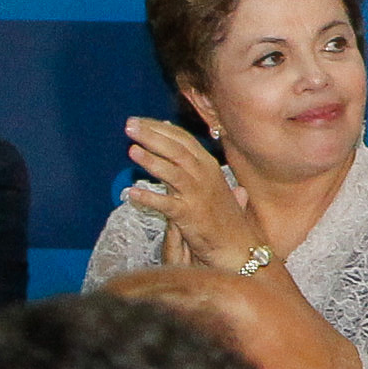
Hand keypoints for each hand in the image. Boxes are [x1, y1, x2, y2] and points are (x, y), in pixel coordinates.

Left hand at [123, 116, 268, 271]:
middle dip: (151, 135)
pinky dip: (149, 198)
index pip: (182, 139)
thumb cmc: (222, 216)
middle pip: (176, 149)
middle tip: (129, 126)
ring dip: (151, 160)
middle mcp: (204, 175)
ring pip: (172, 171)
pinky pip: (166, 204)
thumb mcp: (210, 183)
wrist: (238, 246)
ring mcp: (197, 195)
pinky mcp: (190, 216)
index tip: (138, 121)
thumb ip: (192, 163)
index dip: (159, 128)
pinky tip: (132, 193)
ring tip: (131, 150)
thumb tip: (176, 143)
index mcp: (208, 165)